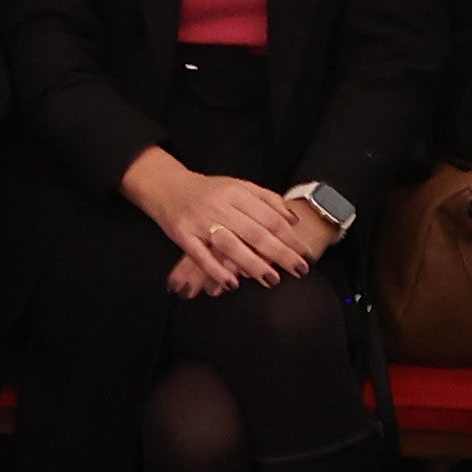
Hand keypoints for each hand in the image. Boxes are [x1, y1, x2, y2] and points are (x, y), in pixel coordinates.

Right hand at [125, 150, 336, 294]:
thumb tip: (293, 220)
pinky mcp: (183, 236)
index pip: (269, 217)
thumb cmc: (208, 191)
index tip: (305, 253)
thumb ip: (267, 200)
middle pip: (255, 233)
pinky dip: (217, 271)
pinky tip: (232, 284)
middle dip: (280, 253)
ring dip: (253, 264)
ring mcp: (200, 222)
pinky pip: (201, 257)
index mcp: (236, 193)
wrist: (167, 187)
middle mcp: (220, 206)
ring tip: (271, 280)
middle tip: (298, 270)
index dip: (289, 236)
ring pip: (231, 246)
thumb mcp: (239, 186)